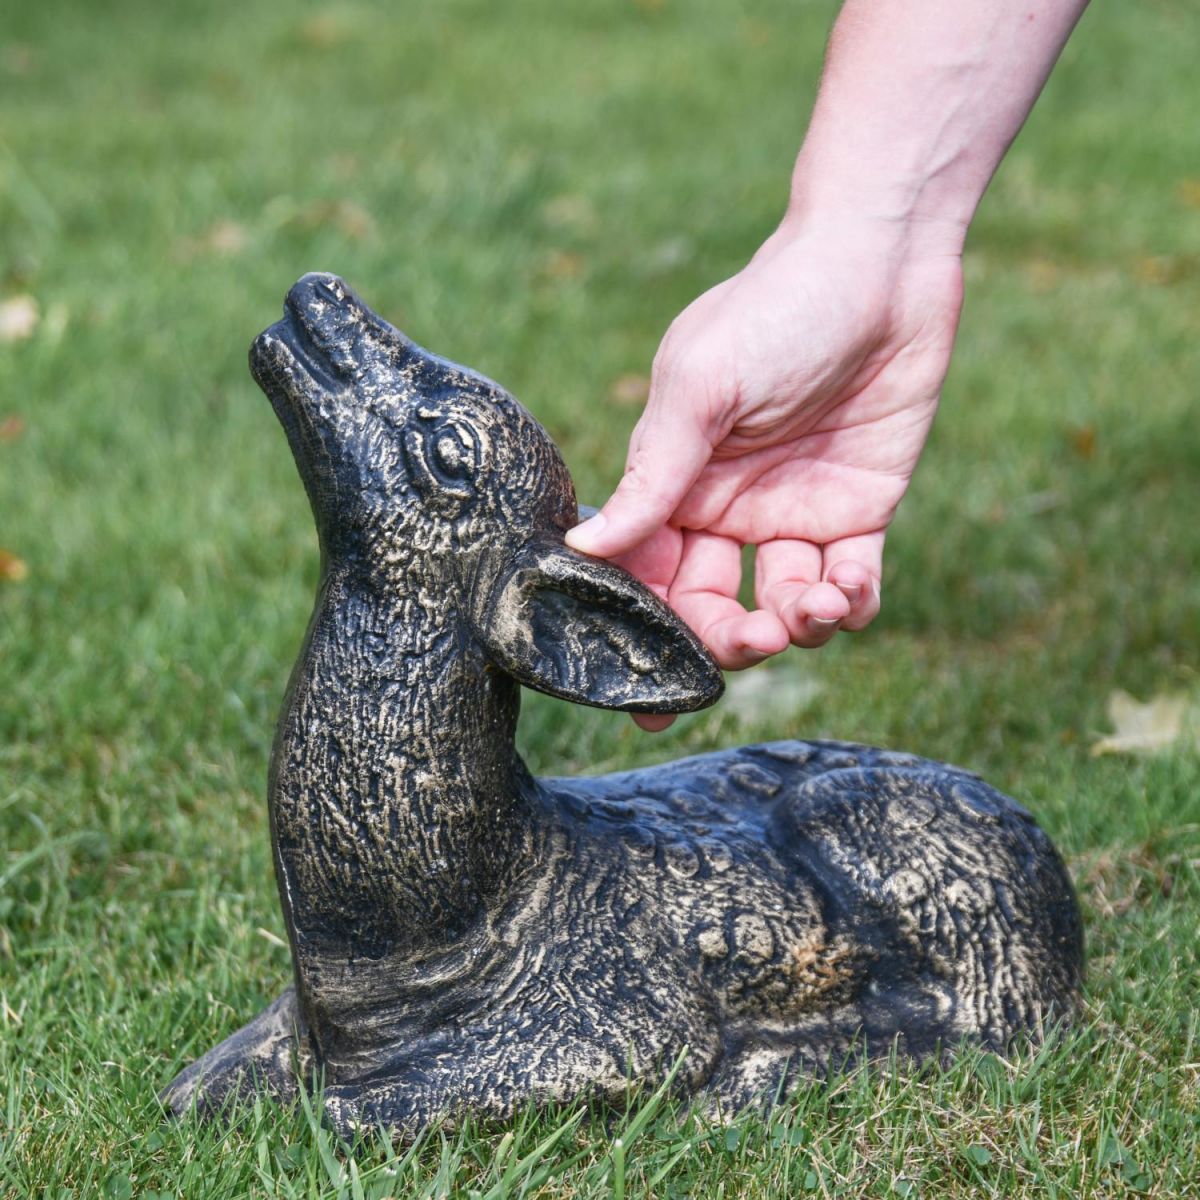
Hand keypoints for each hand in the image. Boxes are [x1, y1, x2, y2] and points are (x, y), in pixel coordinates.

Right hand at [566, 215, 963, 727]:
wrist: (881, 260)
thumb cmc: (775, 309)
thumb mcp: (700, 388)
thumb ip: (652, 474)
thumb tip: (583, 550)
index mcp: (676, 482)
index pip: (647, 574)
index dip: (642, 633)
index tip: (642, 694)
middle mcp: (728, 508)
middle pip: (712, 606)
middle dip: (726, 641)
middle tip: (749, 642)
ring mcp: (795, 512)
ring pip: (784, 605)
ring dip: (794, 627)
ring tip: (811, 610)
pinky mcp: (860, 509)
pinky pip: (853, 582)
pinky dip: (852, 605)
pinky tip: (849, 596)